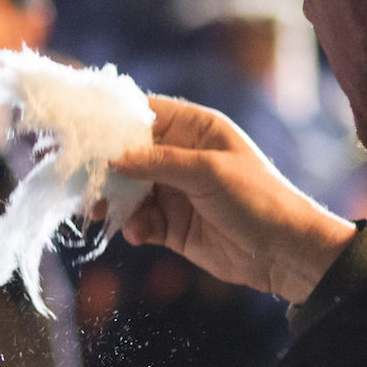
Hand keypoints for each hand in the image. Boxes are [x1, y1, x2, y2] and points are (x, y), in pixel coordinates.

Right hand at [108, 95, 355, 301]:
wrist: (284, 252)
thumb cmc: (257, 198)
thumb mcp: (208, 171)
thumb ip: (159, 162)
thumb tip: (114, 158)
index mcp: (195, 130)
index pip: (145, 114)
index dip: (114, 119)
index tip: (82, 127)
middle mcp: (181, 157)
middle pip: (128, 155)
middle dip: (105, 167)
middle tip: (84, 179)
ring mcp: (175, 192)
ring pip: (128, 191)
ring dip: (113, 201)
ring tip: (101, 211)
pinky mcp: (173, 226)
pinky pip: (140, 221)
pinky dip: (134, 226)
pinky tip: (139, 234)